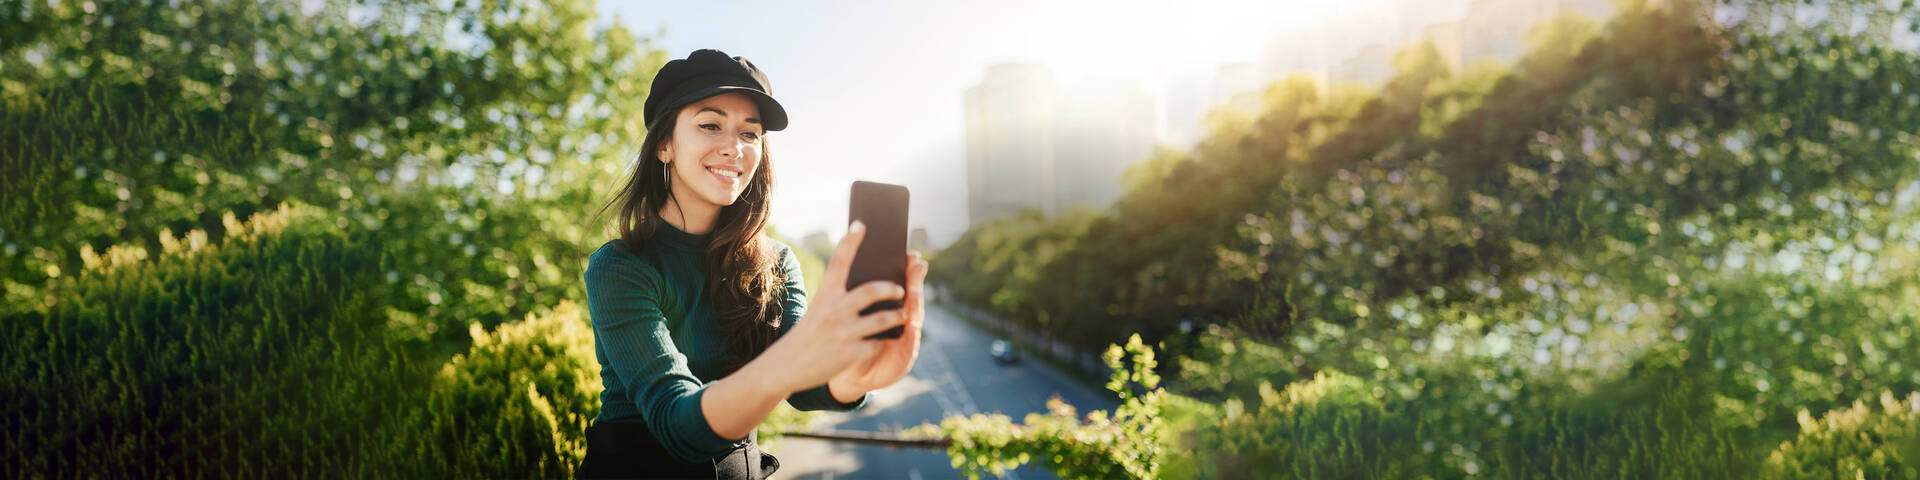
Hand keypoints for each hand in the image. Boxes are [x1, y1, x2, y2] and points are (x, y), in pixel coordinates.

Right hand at [754, 221, 910, 394]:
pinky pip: (877, 345)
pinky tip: (885, 341)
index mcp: (826, 295)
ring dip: (897, 316)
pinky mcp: (849, 354)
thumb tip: (874, 288)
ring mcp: (842, 333)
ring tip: (904, 314)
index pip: (839, 262)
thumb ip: (840, 298)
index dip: (850, 241)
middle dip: (891, 288)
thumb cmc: (809, 333)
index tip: (861, 224)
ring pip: (882, 320)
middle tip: (901, 289)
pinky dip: (883, 342)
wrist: (785, 366)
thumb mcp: (819, 310)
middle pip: (871, 291)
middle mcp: (834, 311)